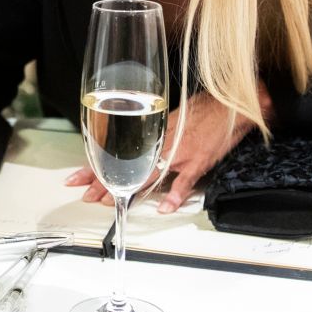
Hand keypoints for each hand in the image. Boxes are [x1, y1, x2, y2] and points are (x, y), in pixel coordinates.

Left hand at [63, 83, 272, 210]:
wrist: (232, 102)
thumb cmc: (206, 106)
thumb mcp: (175, 115)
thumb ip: (159, 131)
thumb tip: (143, 143)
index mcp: (153, 132)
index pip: (118, 151)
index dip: (96, 165)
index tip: (78, 176)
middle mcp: (161, 142)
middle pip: (127, 166)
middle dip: (103, 182)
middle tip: (85, 195)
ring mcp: (179, 153)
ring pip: (147, 174)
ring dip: (128, 190)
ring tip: (111, 204)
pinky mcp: (198, 161)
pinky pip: (184, 182)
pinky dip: (174, 196)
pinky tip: (163, 208)